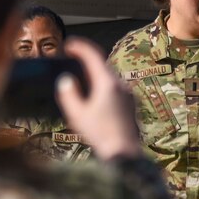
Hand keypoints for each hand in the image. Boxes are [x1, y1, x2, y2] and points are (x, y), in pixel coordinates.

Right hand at [57, 37, 141, 160]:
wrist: (124, 153)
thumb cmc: (99, 134)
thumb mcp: (77, 114)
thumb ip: (69, 93)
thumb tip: (67, 80)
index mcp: (108, 83)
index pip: (93, 56)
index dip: (80, 47)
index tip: (68, 45)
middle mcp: (121, 85)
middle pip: (102, 65)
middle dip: (87, 61)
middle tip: (72, 60)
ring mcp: (128, 95)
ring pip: (110, 77)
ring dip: (95, 75)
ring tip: (80, 79)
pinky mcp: (131, 105)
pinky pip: (115, 88)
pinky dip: (103, 86)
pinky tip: (94, 97)